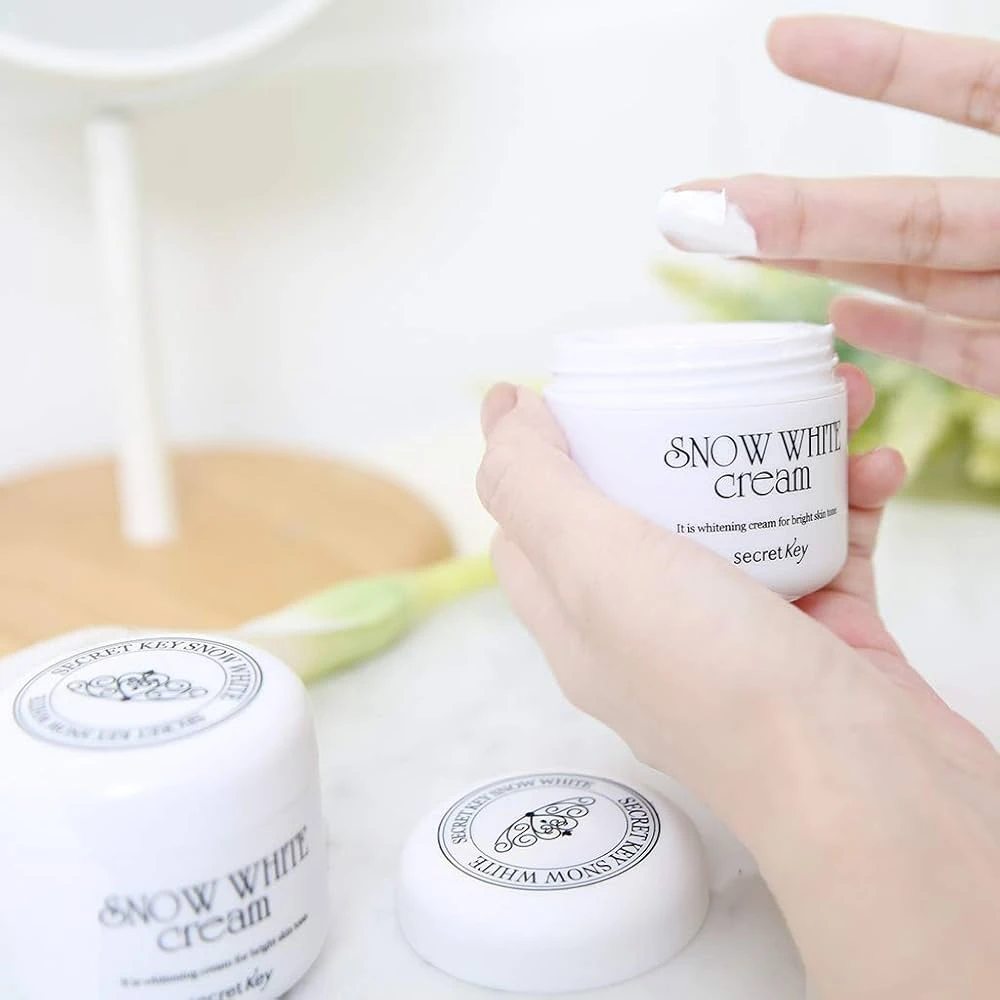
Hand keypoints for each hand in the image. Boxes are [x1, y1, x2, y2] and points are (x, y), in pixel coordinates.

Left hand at [478, 381, 999, 998]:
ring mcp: (738, 631)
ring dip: (786, 449)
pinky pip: (828, 539)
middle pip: (646, 504)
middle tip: (721, 381)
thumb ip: (533, 487)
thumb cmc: (720, 682)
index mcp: (579, 621)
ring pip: (746, 512)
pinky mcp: (822, 629)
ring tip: (838, 400)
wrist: (870, 786)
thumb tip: (500, 415)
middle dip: (682, 431)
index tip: (582, 395)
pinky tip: (879, 465)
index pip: (536, 527)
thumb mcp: (594, 567)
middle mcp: (651, 629)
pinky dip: (850, 495)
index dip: (546, 458)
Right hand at [661, 16, 999, 394]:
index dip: (880, 67)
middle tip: (690, 204)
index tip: (782, 40)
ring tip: (726, 243)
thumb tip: (917, 207)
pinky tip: (842, 316)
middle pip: (906, 210)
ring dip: (817, 261)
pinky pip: (954, 349)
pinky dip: (899, 335)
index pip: (973, 91)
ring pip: (913, 273)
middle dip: (792, 207)